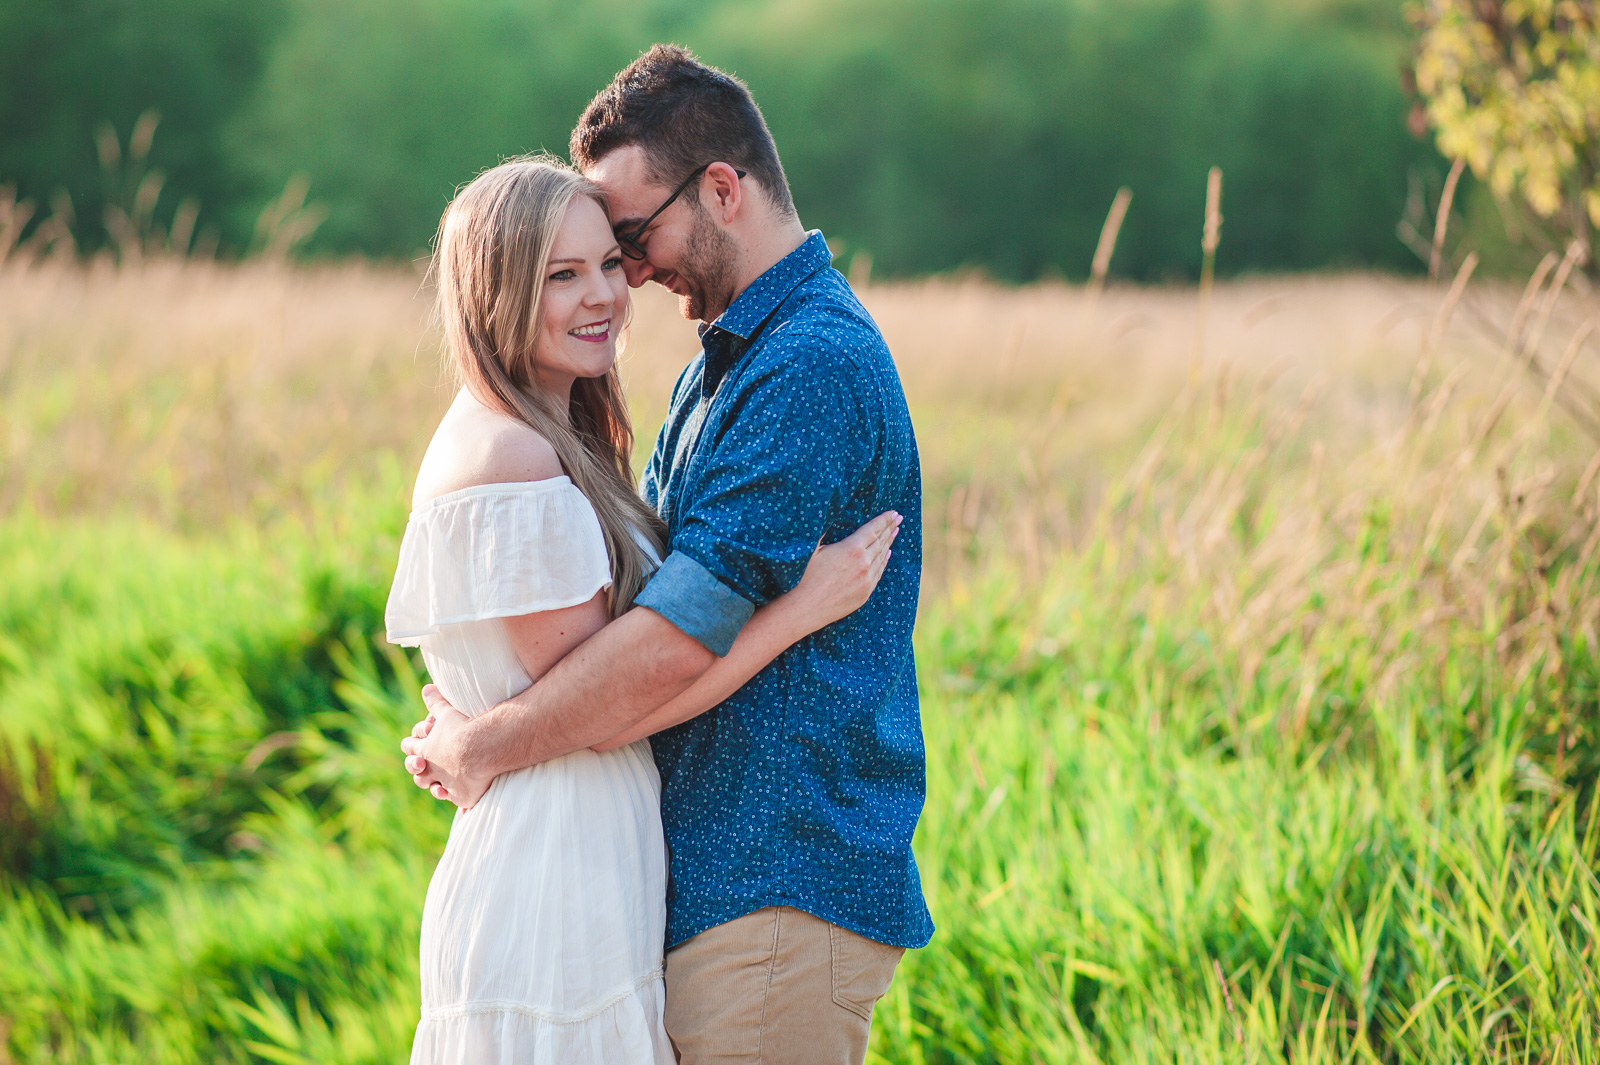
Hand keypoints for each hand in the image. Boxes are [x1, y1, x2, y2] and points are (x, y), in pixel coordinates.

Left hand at [399, 685, 491, 808]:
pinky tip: (462, 807)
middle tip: (421, 768)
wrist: (483, 749)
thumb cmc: (465, 727)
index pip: (410, 748)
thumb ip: (436, 702)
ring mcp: (447, 784)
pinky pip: (459, 802)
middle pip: (418, 774)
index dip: (410, 746)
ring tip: (439, 788)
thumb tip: (427, 688)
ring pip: (436, 790)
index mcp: (425, 749)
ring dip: (436, 788)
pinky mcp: (462, 796)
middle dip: (419, 771)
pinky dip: (460, 801)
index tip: (410, 746)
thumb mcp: (447, 710)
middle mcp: (432, 770)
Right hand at [789, 510, 900, 631]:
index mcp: (852, 548)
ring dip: (889, 543)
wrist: (806, 607)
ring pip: (882, 557)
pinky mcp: (865, 593)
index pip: (873, 529)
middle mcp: (863, 563)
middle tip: (899, 518)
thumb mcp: (813, 547)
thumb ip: (825, 530)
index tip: (894, 513)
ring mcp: (866, 579)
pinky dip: (884, 561)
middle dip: (890, 528)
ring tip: (895, 532)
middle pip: (881, 541)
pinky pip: (879, 573)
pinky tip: (887, 554)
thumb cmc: (805, 575)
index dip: (884, 520)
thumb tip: (829, 513)